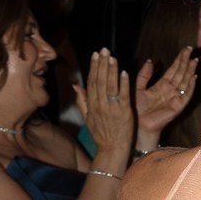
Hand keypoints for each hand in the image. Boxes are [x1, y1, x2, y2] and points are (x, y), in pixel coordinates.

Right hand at [74, 49, 132, 166]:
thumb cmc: (101, 134)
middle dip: (101, 64)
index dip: (93, 67)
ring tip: (112, 57)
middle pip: (100, 81)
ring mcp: (112, 108)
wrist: (112, 149)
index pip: (91, 82)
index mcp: (91, 105)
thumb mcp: (87, 118)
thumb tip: (75, 85)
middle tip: (103, 50)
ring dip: (111, 70)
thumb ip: (81, 101)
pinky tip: (124, 72)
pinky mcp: (124, 112)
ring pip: (110, 86)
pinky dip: (123, 84)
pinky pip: (123, 95)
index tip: (95, 55)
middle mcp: (100, 105)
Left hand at [134, 50, 197, 149]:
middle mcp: (170, 90)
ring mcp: (175, 98)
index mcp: (162, 85)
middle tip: (191, 50)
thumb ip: (144, 75)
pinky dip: (190, 87)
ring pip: (185, 82)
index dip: (179, 59)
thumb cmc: (137, 108)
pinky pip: (186, 95)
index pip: (173, 70)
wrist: (138, 125)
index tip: (185, 49)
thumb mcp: (138, 88)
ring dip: (190, 72)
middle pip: (180, 73)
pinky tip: (193, 78)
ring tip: (194, 61)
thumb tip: (150, 60)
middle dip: (186, 62)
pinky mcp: (178, 107)